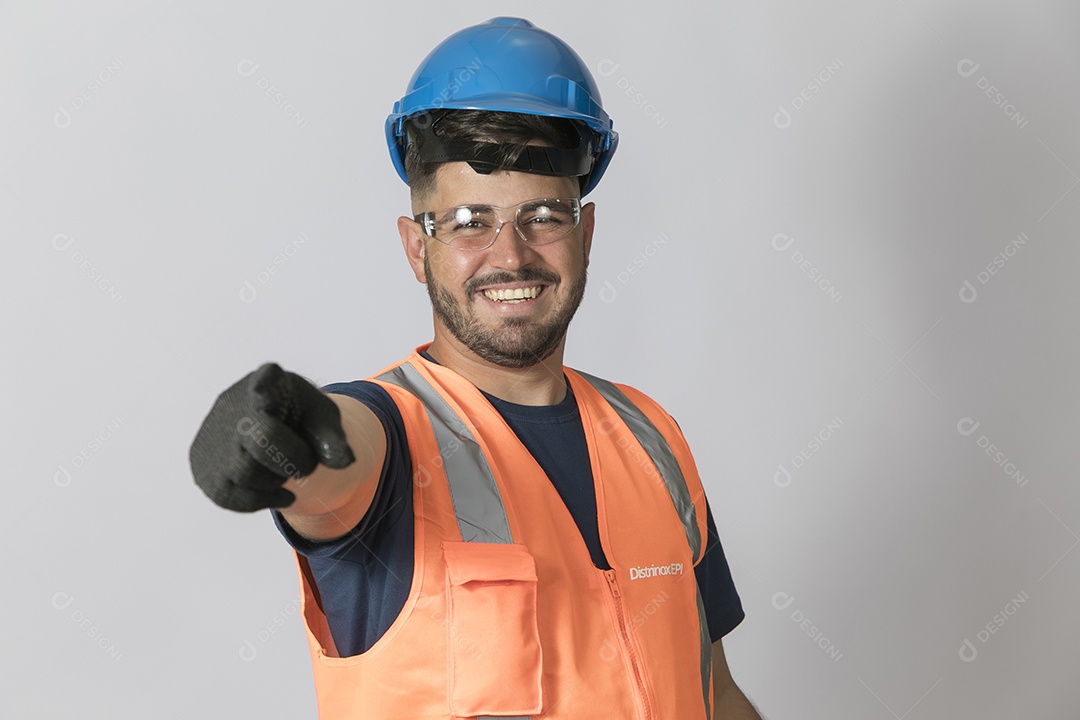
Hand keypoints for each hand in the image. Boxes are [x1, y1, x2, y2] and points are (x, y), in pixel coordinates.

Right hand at [189, 363, 354, 511]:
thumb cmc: (300, 418)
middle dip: (294, 459)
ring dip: (276, 480)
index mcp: (270, 384)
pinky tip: (280, 494)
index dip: (264, 384)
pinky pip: (228, 495)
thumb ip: (333, 437)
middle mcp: (234, 405)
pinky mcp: (203, 465)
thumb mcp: (321, 419)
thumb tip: (345, 461)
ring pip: (245, 471)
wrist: (271, 429)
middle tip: (306, 464)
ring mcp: (214, 435)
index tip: (264, 387)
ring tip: (286, 471)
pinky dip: (260, 501)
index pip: (266, 379)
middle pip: (262, 437)